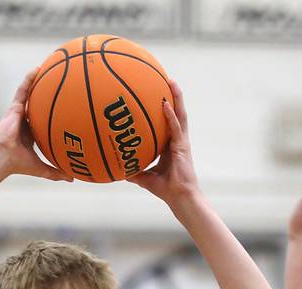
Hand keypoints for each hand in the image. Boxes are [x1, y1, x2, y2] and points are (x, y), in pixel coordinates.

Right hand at [0, 68, 72, 182]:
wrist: (2, 158)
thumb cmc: (18, 165)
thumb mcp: (41, 168)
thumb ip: (56, 172)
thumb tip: (73, 179)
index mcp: (30, 135)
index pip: (42, 122)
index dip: (50, 115)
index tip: (62, 110)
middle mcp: (24, 122)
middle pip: (37, 105)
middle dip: (45, 95)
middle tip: (59, 85)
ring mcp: (19, 113)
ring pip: (30, 94)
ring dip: (38, 82)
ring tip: (48, 69)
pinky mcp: (14, 108)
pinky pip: (23, 90)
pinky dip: (29, 79)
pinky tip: (37, 69)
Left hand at [130, 80, 199, 204]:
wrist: (180, 198)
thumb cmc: (166, 190)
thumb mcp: (145, 178)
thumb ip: (134, 171)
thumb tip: (118, 170)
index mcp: (170, 146)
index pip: (168, 123)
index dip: (165, 108)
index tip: (158, 93)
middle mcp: (178, 140)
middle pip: (176, 113)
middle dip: (172, 96)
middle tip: (166, 79)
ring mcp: (181, 142)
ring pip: (180, 115)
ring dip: (176, 97)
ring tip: (171, 81)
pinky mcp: (183, 147)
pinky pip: (176, 127)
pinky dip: (170, 115)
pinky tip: (165, 103)